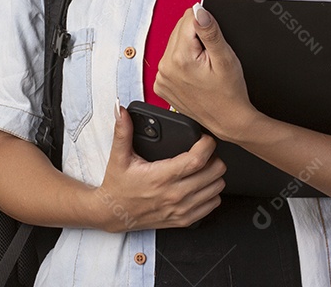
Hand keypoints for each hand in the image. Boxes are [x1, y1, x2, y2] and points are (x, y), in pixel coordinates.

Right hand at [93, 102, 225, 231]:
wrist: (113, 214)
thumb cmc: (118, 186)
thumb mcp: (118, 157)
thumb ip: (123, 131)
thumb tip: (121, 111)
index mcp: (161, 177)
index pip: (197, 160)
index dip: (207, 145)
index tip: (204, 138)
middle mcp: (174, 195)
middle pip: (214, 172)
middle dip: (214, 156)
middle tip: (204, 151)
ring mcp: (181, 209)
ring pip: (217, 188)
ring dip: (214, 174)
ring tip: (203, 166)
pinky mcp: (184, 220)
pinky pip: (212, 204)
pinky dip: (211, 192)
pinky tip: (201, 183)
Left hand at [154, 3, 258, 141]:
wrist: (227, 120)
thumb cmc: (229, 94)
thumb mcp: (225, 58)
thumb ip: (210, 32)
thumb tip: (199, 10)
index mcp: (180, 59)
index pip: (188, 19)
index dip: (205, 25)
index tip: (214, 41)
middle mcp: (166, 68)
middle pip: (180, 30)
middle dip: (196, 37)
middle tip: (211, 56)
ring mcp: (162, 78)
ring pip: (175, 44)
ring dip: (189, 48)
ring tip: (204, 65)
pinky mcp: (162, 85)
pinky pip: (170, 60)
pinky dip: (182, 61)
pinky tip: (195, 72)